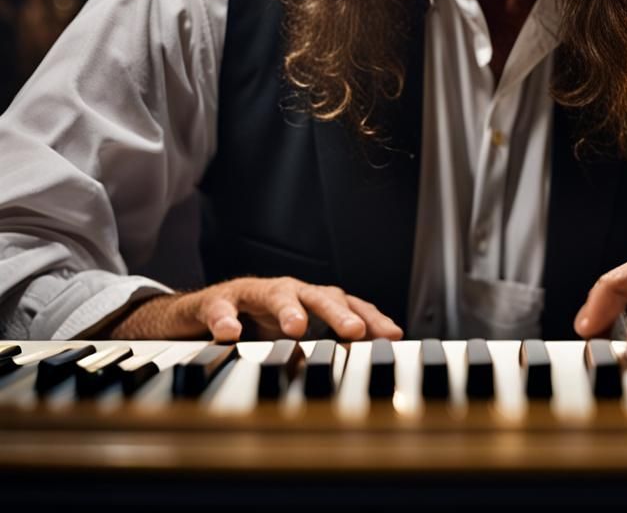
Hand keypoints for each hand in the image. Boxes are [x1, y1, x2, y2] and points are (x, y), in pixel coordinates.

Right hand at [107, 276, 403, 342]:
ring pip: (275, 294)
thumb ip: (322, 348)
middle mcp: (287, 292)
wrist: (195, 316)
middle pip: (319, 294)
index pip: (348, 304)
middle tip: (355, 330)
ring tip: (298, 327)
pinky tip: (230, 334)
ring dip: (289, 308)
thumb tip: (363, 372)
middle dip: (339, 312)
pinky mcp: (216, 301)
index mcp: (309, 301)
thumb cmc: (253, 324)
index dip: (371, 317)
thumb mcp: (291, 340)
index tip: (393, 336)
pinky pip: (221, 307)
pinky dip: (226, 318)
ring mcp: (252, 294)